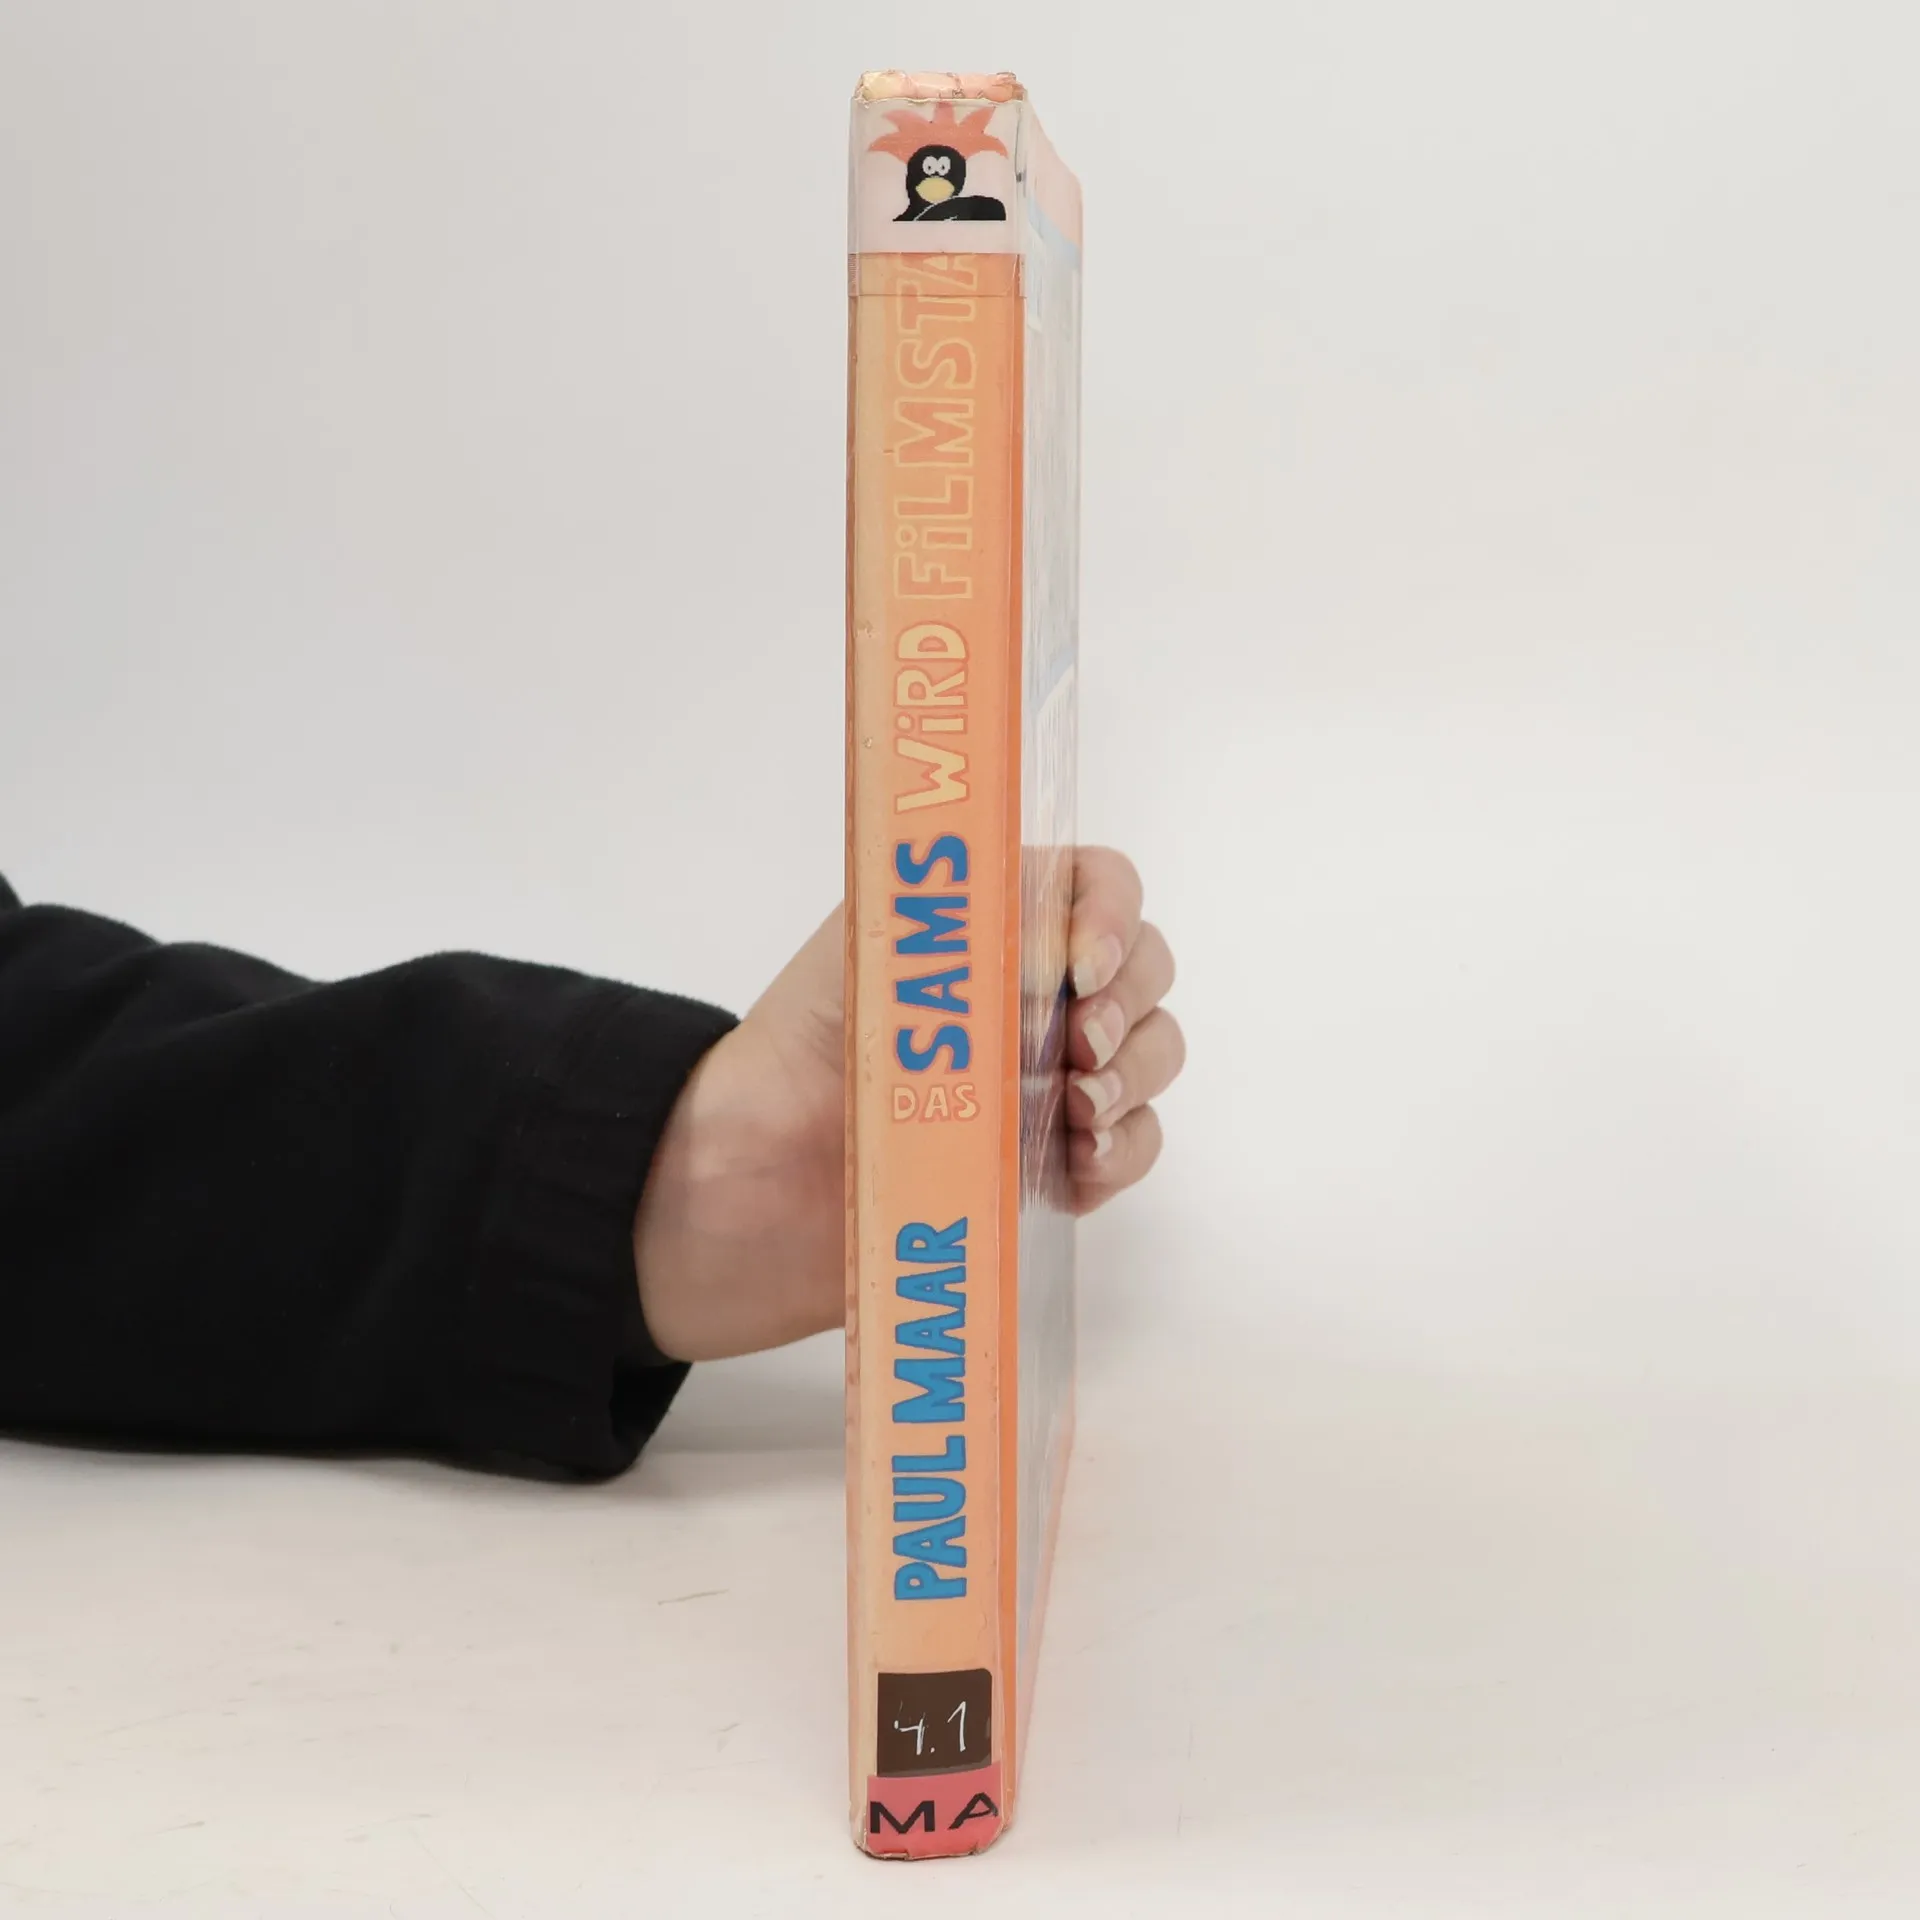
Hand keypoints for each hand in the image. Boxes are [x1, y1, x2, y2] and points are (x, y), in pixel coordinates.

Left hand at [632, 848, 1182, 1362]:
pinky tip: (1073, 1170)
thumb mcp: (870, 950)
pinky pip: (1132, 1148)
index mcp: (997, 922)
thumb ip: (968, 920)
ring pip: (1154, 1056)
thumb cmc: (797, 1051)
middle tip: (1082, 1047)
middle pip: (1145, 970)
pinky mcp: (1052, 1162)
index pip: (1099, 885)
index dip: (1113, 916)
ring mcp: (1051, 1078)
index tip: (1085, 966)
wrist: (748, 1184)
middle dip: (1131, 1005)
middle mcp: (1037, 992)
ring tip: (1078, 1114)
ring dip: (1135, 1079)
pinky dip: (1119, 1157)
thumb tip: (1059, 939)